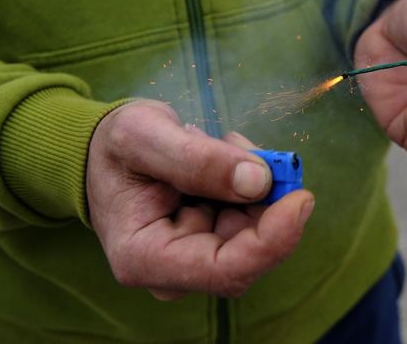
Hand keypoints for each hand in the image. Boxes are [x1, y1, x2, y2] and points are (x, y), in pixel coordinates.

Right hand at [86, 100, 313, 299]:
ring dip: (258, 182)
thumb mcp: (142, 136)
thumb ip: (197, 159)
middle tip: (247, 146)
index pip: (224, 270)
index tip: (300, 197)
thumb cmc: (115, 148)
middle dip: (266, 197)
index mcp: (145, 258)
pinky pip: (253, 215)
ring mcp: (199, 257)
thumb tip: (259, 182)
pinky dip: (254, 180)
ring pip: (258, 229)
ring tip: (224, 143)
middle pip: (249, 251)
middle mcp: (176, 271)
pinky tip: (226, 154)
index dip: (272, 240)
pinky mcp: (216, 239)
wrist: (107, 154)